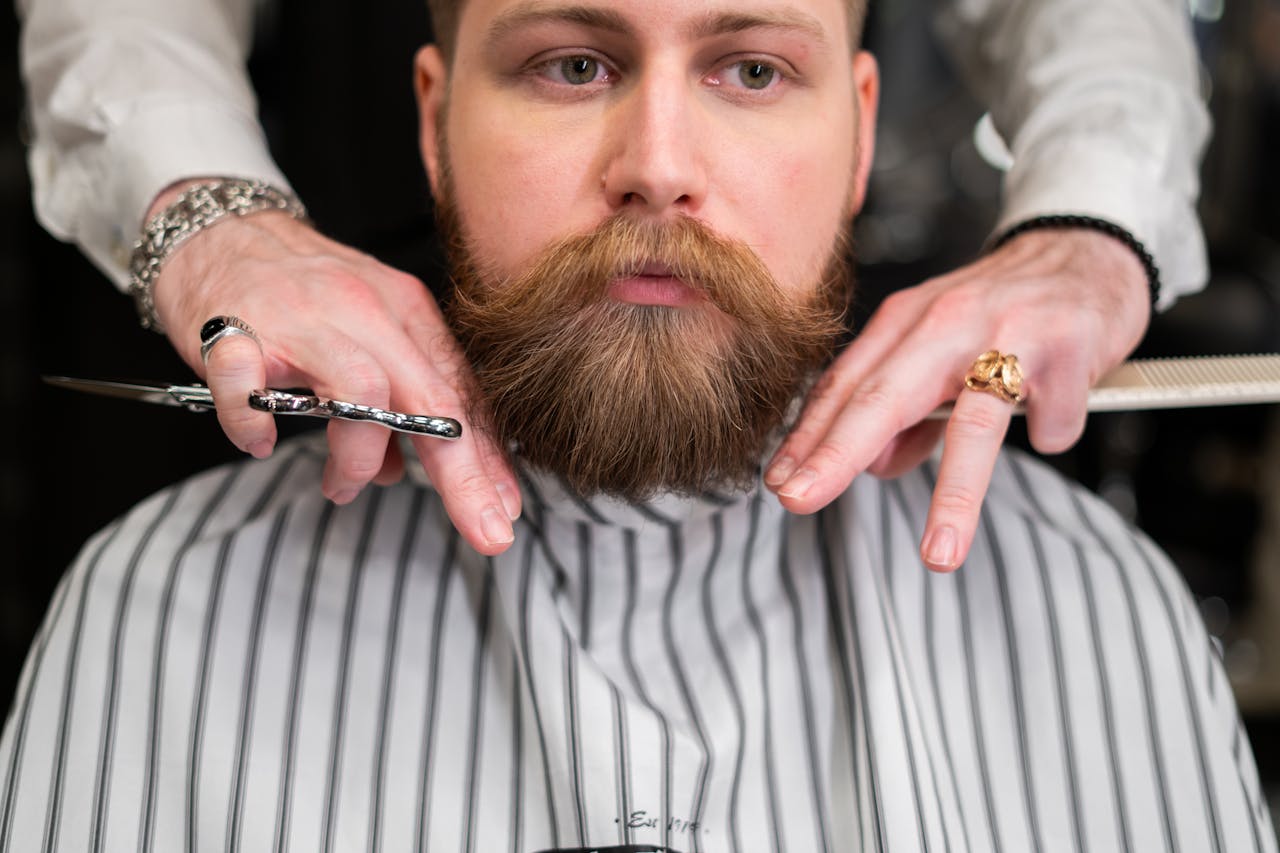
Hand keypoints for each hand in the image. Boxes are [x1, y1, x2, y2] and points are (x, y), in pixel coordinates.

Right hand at [149, 187, 520, 555]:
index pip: (460, 394)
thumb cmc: (300, 292)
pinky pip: (249, 386)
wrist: (219, 230)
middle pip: (430, 399)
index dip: (488, 458)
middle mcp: (364, 311)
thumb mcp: (369, 332)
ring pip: (361, 392)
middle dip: (462, 473)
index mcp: (405, 312)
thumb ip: (394, 400)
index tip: (507, 510)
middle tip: (483, 528)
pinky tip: (261, 442)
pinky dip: (255, 424)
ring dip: (359, 457)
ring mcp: (302, 319)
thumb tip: (399, 471)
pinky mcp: (234, 330)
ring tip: (342, 486)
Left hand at [764, 228, 1150, 570]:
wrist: (1089, 249)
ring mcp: (1009, 331)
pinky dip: (1052, 432)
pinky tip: (1054, 419)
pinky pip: (1051, 419)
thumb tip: (873, 466)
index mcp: (907, 323)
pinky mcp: (1068, 346)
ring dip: (954, 496)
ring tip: (938, 553)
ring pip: (972, 422)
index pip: (844, 386)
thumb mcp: (939, 348)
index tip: (779, 482)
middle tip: (798, 499)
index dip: (808, 436)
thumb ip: (905, 410)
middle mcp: (947, 321)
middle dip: (836, 453)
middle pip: (883, 396)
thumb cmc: (1005, 310)